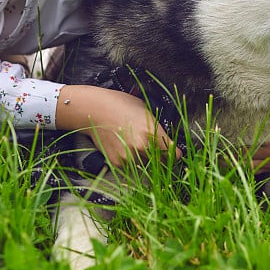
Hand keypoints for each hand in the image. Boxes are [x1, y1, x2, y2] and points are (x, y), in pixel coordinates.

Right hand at [56, 85, 182, 166]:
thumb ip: (156, 128)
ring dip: (145, 158)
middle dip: (160, 157)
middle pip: (160, 162)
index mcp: (151, 133)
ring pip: (145, 164)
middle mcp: (140, 147)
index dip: (175, 154)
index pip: (172, 153)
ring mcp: (128, 156)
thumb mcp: (146, 111)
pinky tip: (124, 145)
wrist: (94, 110)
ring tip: (135, 143)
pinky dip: (130, 159)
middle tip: (155, 149)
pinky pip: (130, 165)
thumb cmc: (120, 105)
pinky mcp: (117, 162)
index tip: (175, 154)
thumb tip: (165, 140)